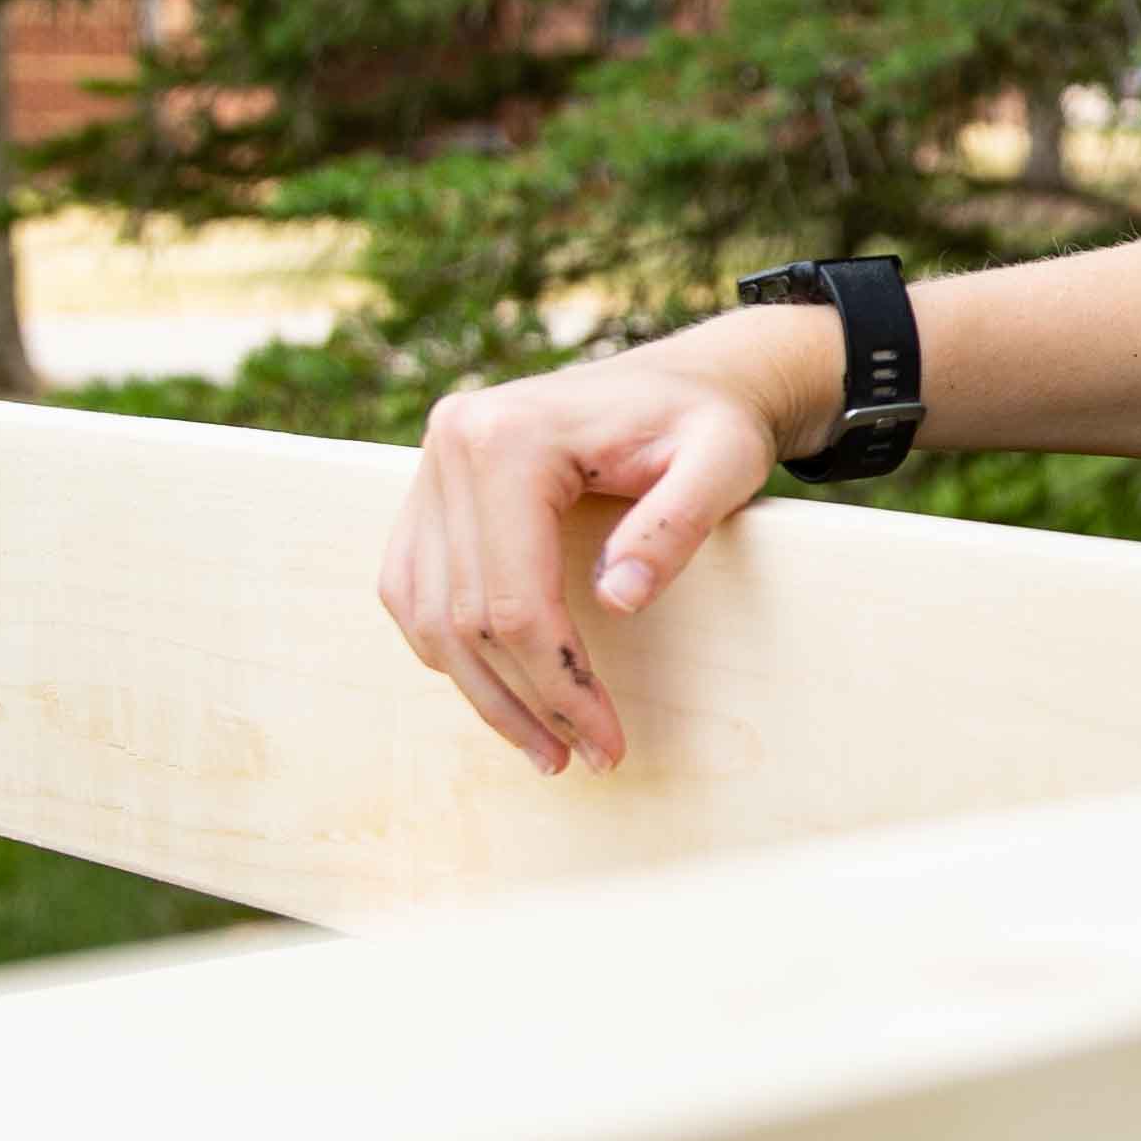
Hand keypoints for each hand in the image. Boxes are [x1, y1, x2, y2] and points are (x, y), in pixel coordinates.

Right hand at [375, 327, 812, 775]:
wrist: (686, 381)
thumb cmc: (710, 421)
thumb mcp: (725, 463)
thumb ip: (676, 526)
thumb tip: (617, 603)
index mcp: (508, 438)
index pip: (515, 596)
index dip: (557, 683)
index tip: (605, 741)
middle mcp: (450, 445)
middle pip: (466, 614)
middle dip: (523, 701)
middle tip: (582, 759)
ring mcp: (430, 466)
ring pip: (427, 613)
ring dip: (480, 691)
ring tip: (545, 748)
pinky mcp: (430, 490)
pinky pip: (415, 588)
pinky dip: (450, 649)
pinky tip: (500, 691)